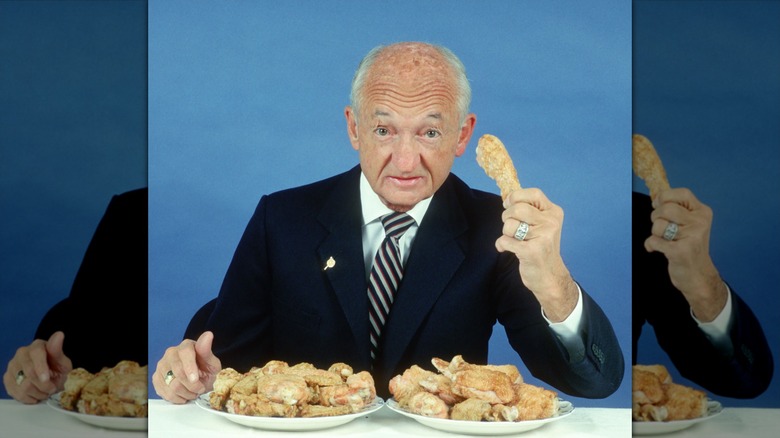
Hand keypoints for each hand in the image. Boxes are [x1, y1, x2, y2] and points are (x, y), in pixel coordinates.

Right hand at [2, 331, 71, 403]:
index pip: (36, 354)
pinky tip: (35, 394)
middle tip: (52, 389)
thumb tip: (59, 335)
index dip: (41, 368)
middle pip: (29, 372)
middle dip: (43, 385)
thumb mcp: (63, 361)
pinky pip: (16, 393)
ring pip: (22, 386)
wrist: (50, 377)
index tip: (46, 379)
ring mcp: (12, 366)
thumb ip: (58, 351)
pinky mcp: (7, 378)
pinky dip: (28, 398)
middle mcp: (21, 353)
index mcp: (37, 346)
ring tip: (45, 391)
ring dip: (37, 393)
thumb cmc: (57, 368)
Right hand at [153, 331, 221, 403]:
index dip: (189, 368)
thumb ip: (207, 351)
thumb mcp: (212, 362)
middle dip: (191, 385)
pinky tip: (183, 395)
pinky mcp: (156, 378)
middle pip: (177, 371)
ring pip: (171, 384)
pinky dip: (176, 398)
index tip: (195, 379)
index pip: (185, 353)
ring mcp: (162, 365)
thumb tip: (208, 335)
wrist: (199, 379)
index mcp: (186, 346)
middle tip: (200, 389)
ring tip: (193, 392)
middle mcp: (171, 353)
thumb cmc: (205, 370)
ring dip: (185, 393)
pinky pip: (164, 392)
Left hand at [496, 188, 577, 321]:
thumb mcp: (541, 225)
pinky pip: (505, 241)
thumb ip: (528, 210)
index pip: (534, 193)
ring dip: (505, 233)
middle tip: (511, 227)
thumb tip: (507, 196)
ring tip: (514, 240)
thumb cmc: (541, 248)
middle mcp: (551, 223)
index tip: (508, 204)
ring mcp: (543, 237)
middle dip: (507, 217)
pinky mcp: (532, 252)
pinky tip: (507, 249)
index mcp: (553, 213)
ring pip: (509, 225)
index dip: (516, 196)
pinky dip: (501, 245)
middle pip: (517, 208)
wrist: (549, 277)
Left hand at [644, 188, 726, 320]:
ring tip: (664, 240)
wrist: (698, 276)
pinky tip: (659, 249)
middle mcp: (700, 223)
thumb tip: (655, 196)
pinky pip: (653, 241)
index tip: (659, 205)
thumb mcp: (689, 224)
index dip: (665, 197)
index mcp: (702, 212)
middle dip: (656, 217)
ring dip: (654, 233)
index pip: (682, 193)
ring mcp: (692, 237)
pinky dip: (651, 245)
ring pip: (658, 225)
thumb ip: (676, 210)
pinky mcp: (681, 252)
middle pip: (666, 208)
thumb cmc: (689, 247)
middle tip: (661, 228)